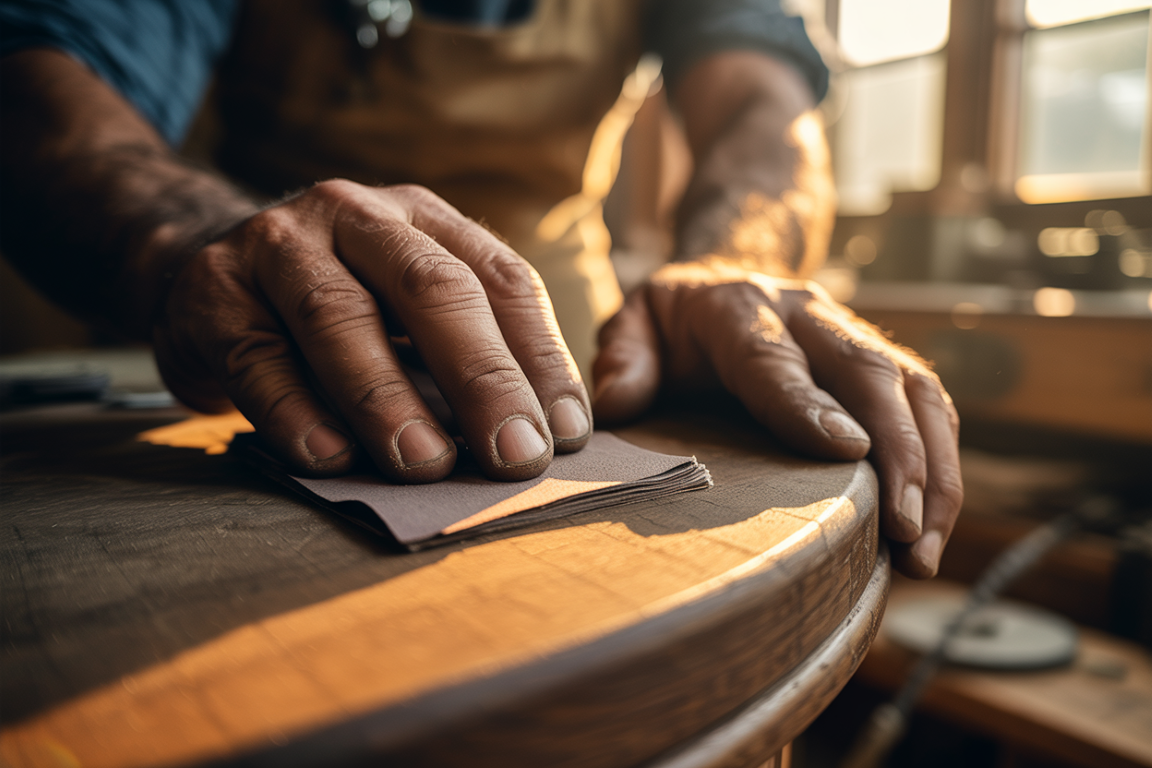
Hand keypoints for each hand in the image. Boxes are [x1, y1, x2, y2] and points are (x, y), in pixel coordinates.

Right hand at [153, 181, 592, 481]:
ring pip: (339, 316)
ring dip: (386, 397)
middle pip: (430, 288)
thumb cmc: (340, 312)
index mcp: (425, 219)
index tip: (566, 436)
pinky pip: (258, 357)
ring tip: (425, 464)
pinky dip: (294, 411)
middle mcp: (357, 216)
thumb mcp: (409, 313)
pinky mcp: (213, 293)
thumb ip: (467, 359)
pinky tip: (328, 456)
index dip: (541, 358)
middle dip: (481, 376)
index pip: (501, 280)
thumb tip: (541, 441)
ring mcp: (278, 245)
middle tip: (514, 454)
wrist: (208, 274)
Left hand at [593, 260, 962, 577]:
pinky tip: (932, 524)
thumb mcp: (632, 325)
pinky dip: (941, 463)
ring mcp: (852, 332)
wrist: (725, 276)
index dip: (810, 403)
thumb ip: (623, 360)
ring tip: (924, 547)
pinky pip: (929, 404)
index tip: (847, 452)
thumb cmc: (673, 321)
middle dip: (899, 450)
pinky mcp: (882, 360)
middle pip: (868, 370)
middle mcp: (806, 313)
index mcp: (737, 306)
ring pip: (916, 388)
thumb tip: (619, 406)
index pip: (775, 357)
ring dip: (933, 468)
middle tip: (906, 529)